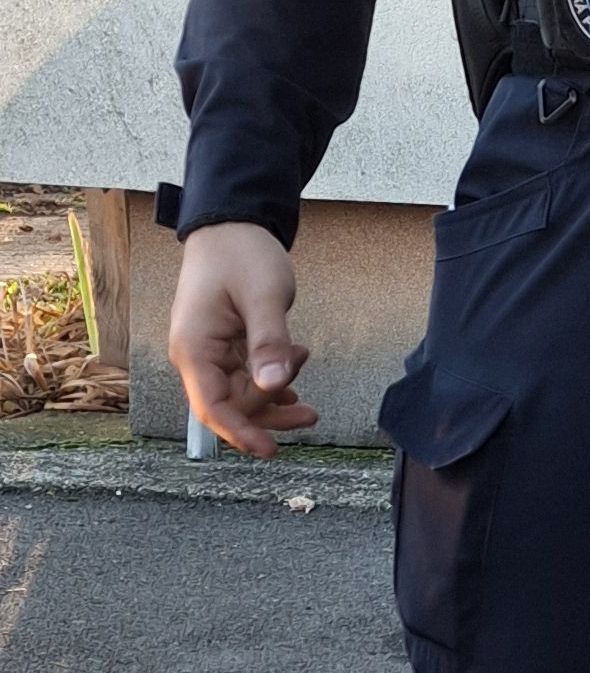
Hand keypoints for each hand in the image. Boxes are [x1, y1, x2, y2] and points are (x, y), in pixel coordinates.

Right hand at [168, 222, 317, 453]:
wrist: (231, 223)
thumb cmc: (241, 253)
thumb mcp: (263, 296)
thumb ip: (269, 342)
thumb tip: (275, 385)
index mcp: (194, 348)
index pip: (212, 408)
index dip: (241, 433)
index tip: (271, 449)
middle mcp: (195, 355)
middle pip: (230, 405)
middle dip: (269, 412)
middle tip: (311, 412)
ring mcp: (208, 351)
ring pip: (240, 394)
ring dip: (273, 396)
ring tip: (305, 388)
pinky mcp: (222, 345)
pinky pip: (244, 376)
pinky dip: (269, 379)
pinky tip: (292, 371)